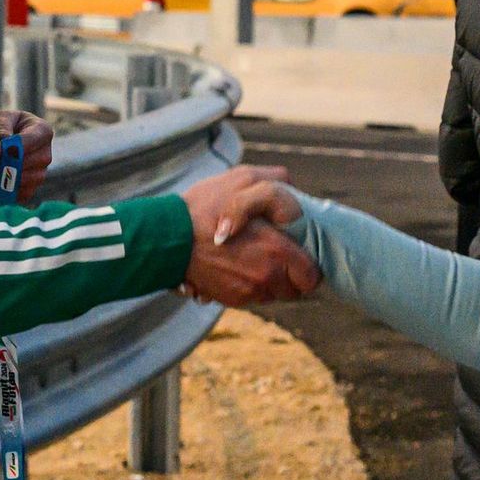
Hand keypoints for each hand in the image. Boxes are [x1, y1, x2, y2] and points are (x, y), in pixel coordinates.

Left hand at [0, 110, 51, 202]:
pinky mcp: (29, 192)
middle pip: (20, 165)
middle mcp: (46, 156)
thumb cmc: (2, 126)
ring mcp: (39, 176)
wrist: (2, 142)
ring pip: (13, 182)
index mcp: (43, 132)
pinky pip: (12, 196)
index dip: (11, 149)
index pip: (31, 142)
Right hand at [180, 167, 319, 306]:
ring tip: (256, 257)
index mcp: (277, 251)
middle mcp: (266, 278)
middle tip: (281, 254)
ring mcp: (248, 293)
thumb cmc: (204, 208)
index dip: (310, 266)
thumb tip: (293, 185)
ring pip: (274, 294)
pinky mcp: (231, 300)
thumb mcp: (242, 179)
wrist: (167, 239)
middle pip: (296, 290)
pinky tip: (238, 265)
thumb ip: (276, 180)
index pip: (312, 277)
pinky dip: (251, 285)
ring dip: (272, 280)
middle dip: (292, 274)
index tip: (301, 252)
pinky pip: (253, 297)